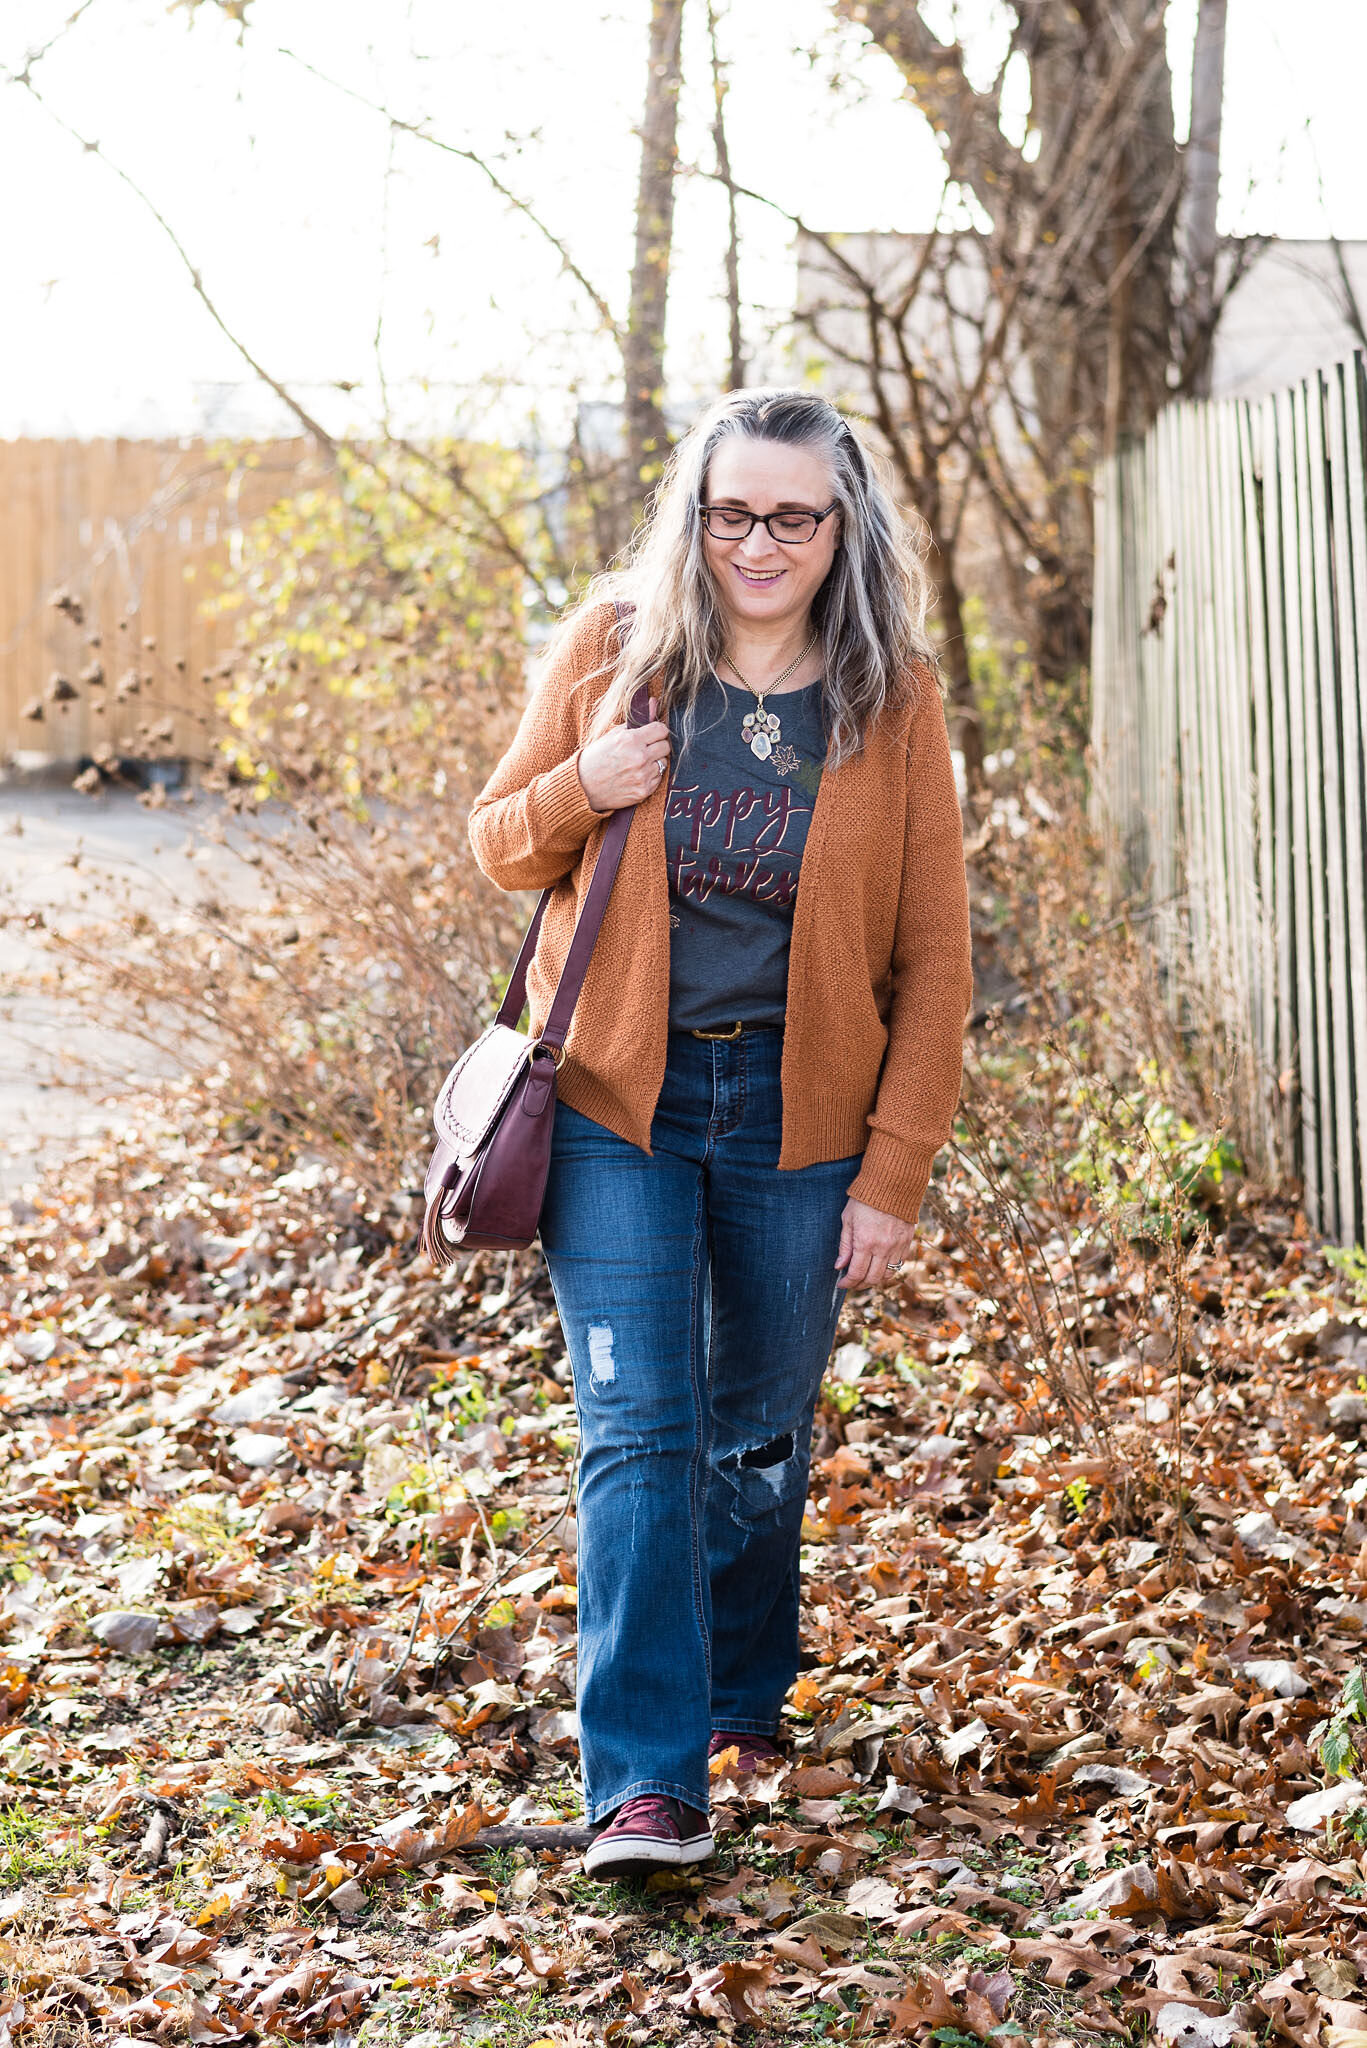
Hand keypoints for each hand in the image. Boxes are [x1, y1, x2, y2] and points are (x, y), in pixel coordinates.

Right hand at [576, 696, 671, 811]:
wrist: (583, 786)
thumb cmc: (596, 758)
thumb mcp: (613, 735)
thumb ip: (636, 720)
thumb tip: (654, 702)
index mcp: (630, 740)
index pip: (661, 730)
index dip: (657, 731)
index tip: (653, 734)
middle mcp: (639, 757)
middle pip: (665, 746)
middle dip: (657, 745)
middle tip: (645, 749)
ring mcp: (642, 775)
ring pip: (663, 763)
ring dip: (654, 762)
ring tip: (638, 763)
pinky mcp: (644, 791)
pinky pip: (658, 778)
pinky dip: (650, 776)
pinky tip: (636, 775)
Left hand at [835, 1196, 914, 1289]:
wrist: (891, 1184)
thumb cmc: (865, 1200)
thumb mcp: (848, 1220)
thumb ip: (845, 1245)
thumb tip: (839, 1266)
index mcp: (865, 1242)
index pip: (856, 1273)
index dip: (848, 1283)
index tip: (841, 1284)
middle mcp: (883, 1248)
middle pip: (872, 1279)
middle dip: (860, 1285)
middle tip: (852, 1283)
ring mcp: (897, 1246)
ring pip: (887, 1275)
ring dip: (875, 1280)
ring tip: (865, 1277)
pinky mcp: (907, 1242)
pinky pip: (899, 1264)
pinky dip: (889, 1270)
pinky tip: (880, 1266)